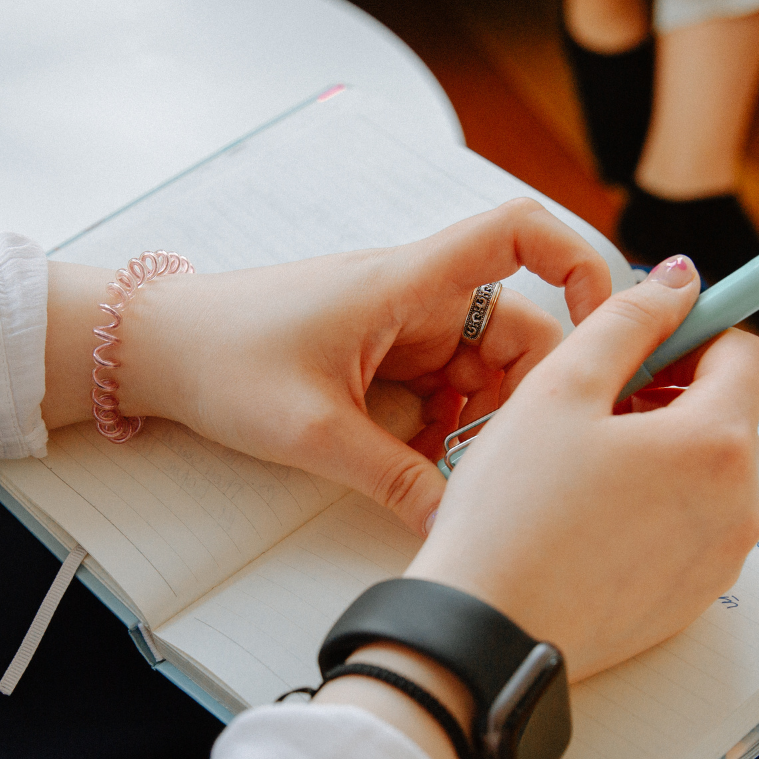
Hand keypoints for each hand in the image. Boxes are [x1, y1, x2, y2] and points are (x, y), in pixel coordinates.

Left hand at [42, 200, 615, 533]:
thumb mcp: (314, 433)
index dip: (579, 262)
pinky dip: (445, 429)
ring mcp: (399, 326)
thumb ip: (396, 480)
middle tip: (504, 460)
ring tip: (449, 472)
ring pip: (482, 370)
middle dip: (524, 396)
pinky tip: (420, 469)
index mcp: (408, 282)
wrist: (152, 350)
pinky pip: (443, 390)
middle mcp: (415, 295)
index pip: (519, 232)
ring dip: (480, 421)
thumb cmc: (222, 360)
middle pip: (518, 329)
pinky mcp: (380, 358)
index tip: (606, 325)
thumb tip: (457, 526)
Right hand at [404, 255, 758, 681]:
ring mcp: (721, 559)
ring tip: (580, 467)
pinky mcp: (693, 599)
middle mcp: (739, 505)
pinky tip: (587, 518)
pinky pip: (689, 528)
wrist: (486, 633)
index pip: (744, 354)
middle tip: (590, 407)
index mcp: (718, 443)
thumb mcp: (561, 388)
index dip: (690, 334)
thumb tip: (680, 279)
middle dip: (670, 396)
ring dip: (660, 452)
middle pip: (727, 415)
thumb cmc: (513, 511)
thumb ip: (628, 320)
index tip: (637, 345)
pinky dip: (652, 508)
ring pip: (706, 473)